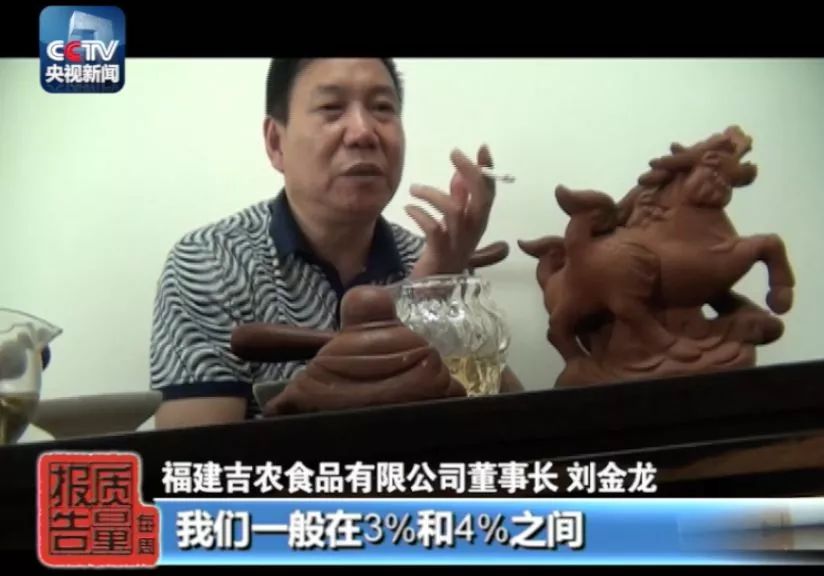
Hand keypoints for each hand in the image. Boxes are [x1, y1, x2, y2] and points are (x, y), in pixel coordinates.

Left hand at [407, 145, 495, 277]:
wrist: (433, 287)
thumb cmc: (444, 251)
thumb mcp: (454, 223)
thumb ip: (459, 198)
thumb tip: (461, 172)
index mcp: (478, 221)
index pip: (490, 192)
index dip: (488, 170)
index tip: (482, 148)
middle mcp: (473, 230)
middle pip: (481, 198)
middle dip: (471, 173)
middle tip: (455, 155)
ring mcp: (458, 242)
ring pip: (454, 210)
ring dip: (432, 194)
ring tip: (414, 190)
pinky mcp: (440, 252)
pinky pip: (433, 229)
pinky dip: (419, 215)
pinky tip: (408, 209)